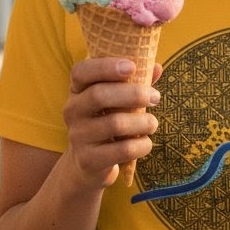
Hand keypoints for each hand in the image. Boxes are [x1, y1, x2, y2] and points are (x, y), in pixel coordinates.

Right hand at [62, 57, 160, 187]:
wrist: (88, 164)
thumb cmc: (108, 122)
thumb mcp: (116, 100)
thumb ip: (134, 82)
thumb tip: (156, 67)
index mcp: (77, 90)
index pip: (81, 71)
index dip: (105, 66)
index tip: (132, 66)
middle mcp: (72, 111)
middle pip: (99, 95)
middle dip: (134, 94)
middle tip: (156, 97)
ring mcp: (78, 136)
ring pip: (114, 124)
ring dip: (143, 122)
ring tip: (152, 123)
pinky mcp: (88, 160)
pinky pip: (122, 150)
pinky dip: (141, 145)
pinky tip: (146, 142)